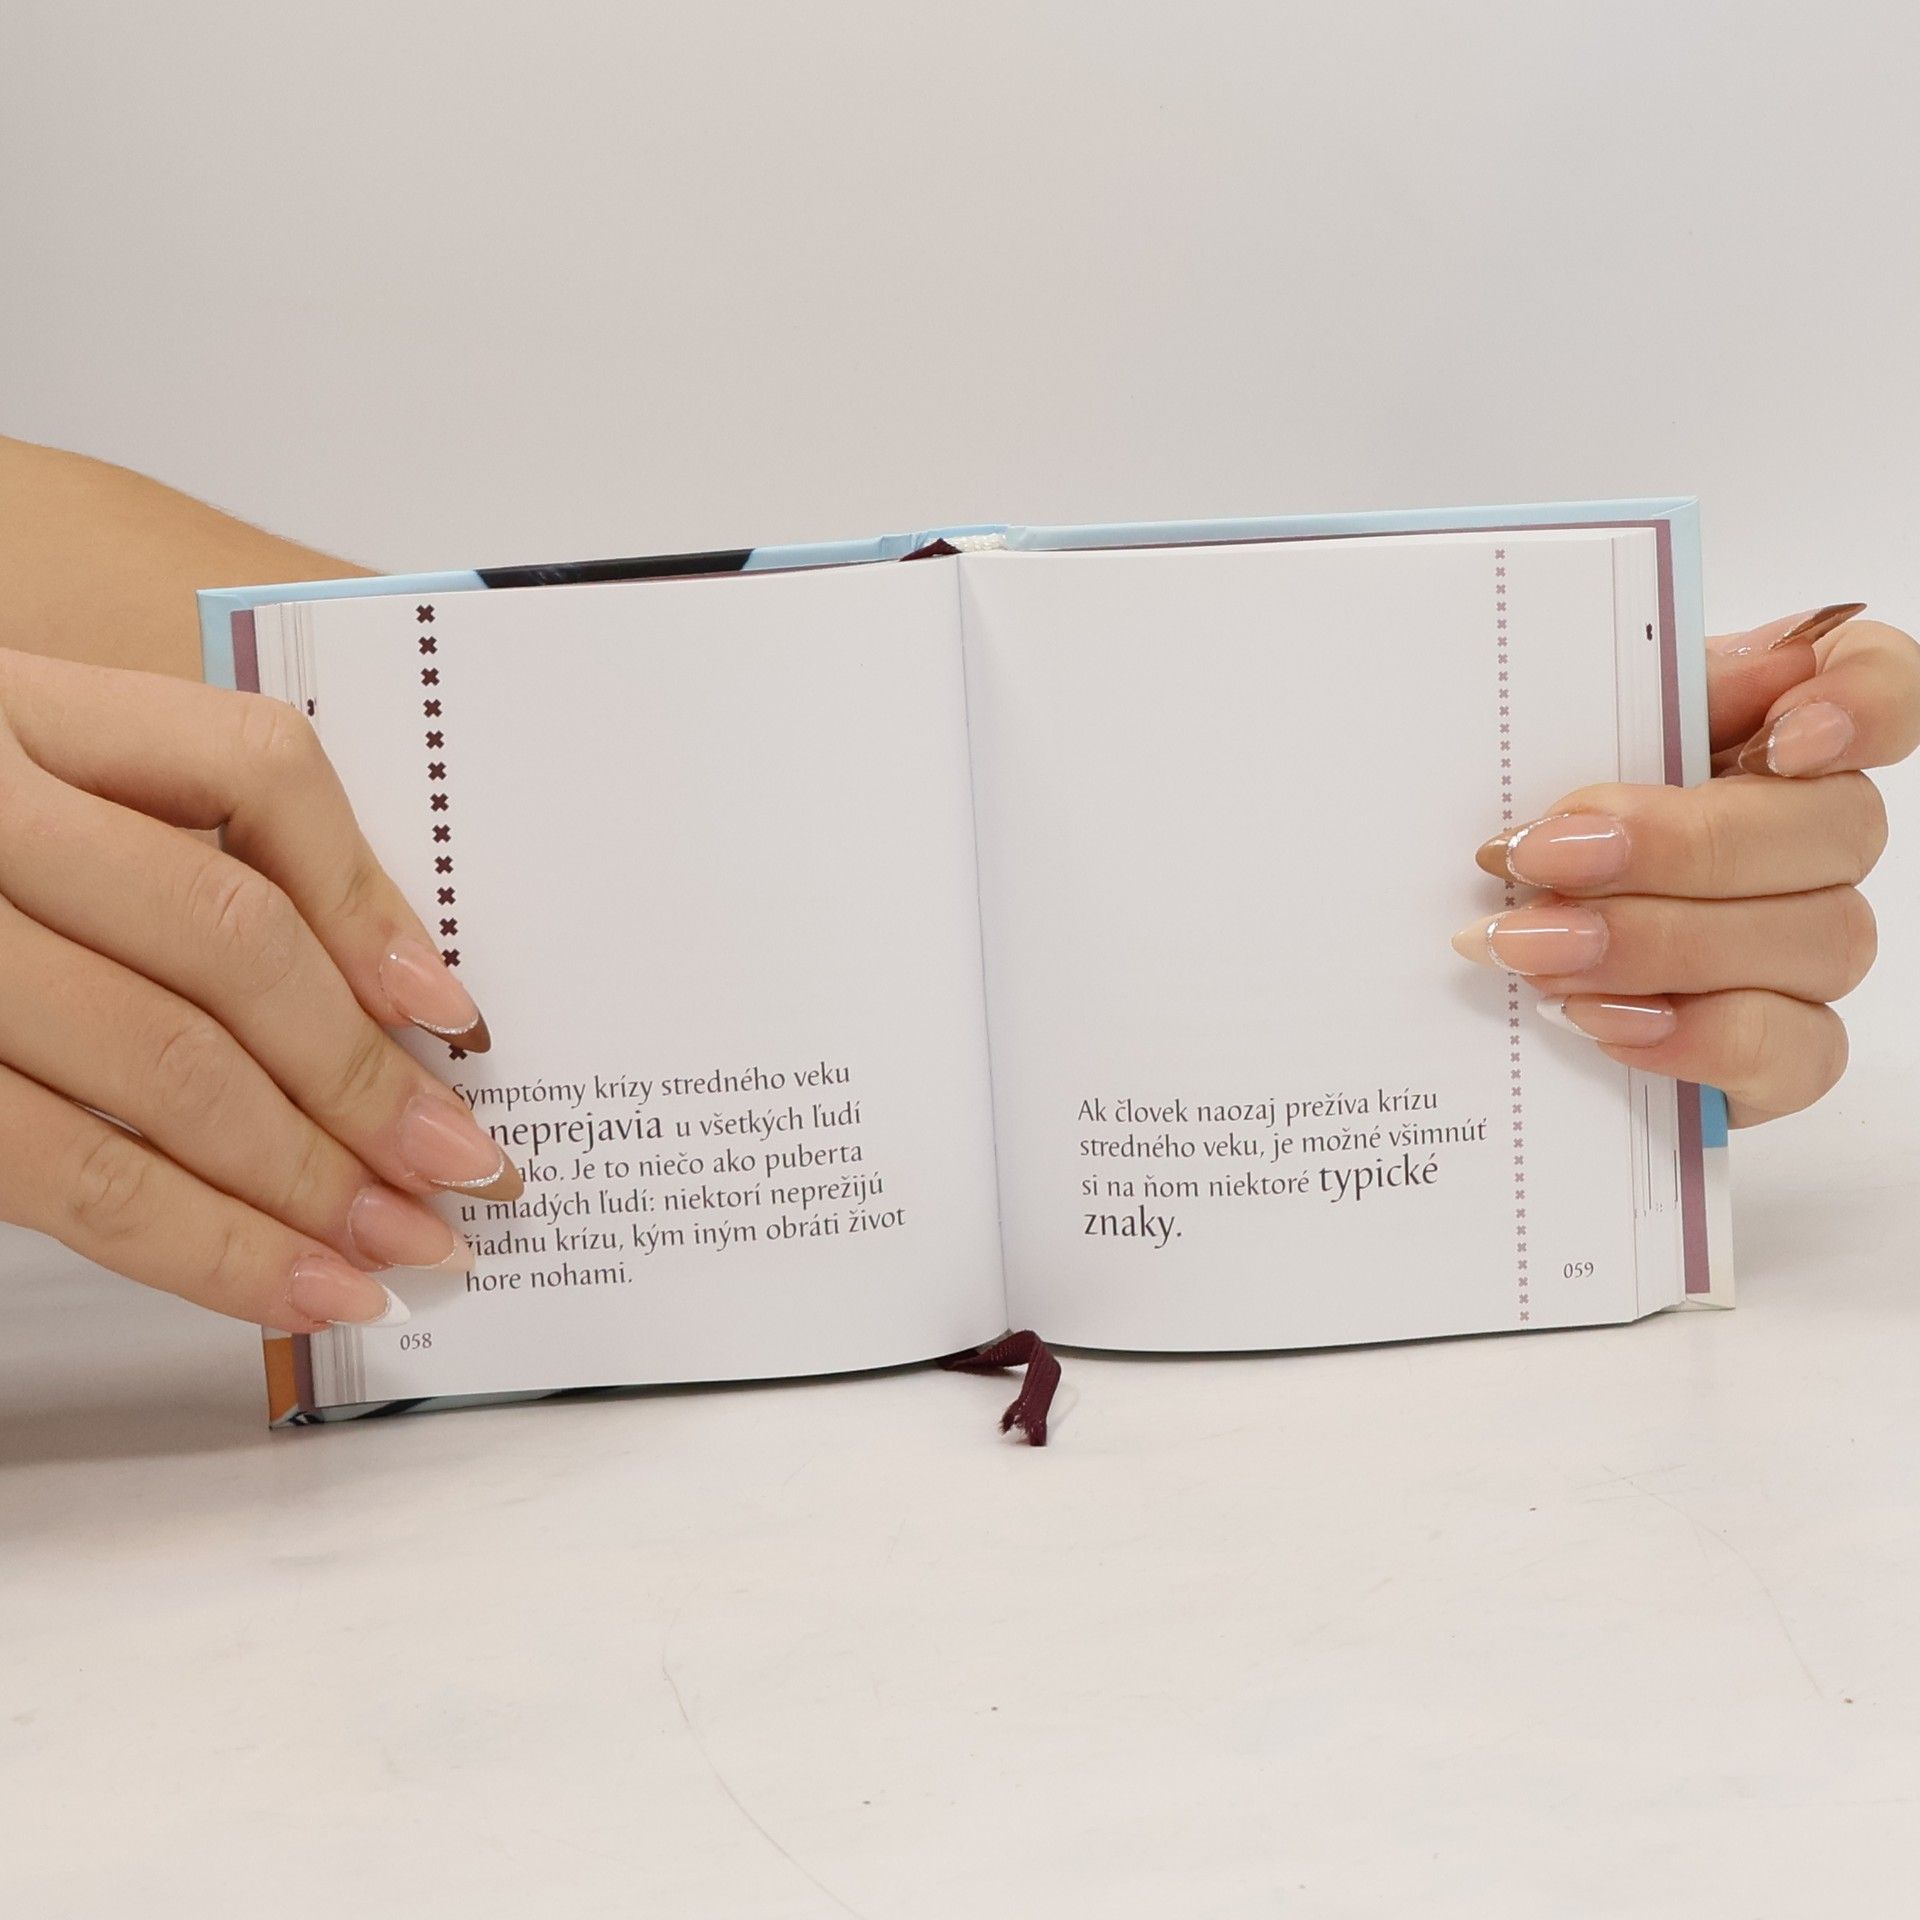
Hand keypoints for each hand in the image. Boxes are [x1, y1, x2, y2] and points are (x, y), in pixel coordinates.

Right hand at [0, 649, 521, 1330]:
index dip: (372, 897)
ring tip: (404, 1252)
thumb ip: (170, 840)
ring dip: (301, 1180)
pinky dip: (187, 1241)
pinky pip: (57, 1168)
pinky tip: (278, 1283)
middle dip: (362, 1076)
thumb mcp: (30, 782)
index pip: (250, 762)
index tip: (455, 1015)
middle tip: (470, 1175)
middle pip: (223, 937)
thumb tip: (390, 992)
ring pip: (152, 1066)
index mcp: (18, 704)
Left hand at [1453, 604, 1919, 1125]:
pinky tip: (1597, 1017)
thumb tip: (1691, 668)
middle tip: (1544, 858)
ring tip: (1533, 947)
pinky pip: (1796, 1053)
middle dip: (1679, 847)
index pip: (1883, 686)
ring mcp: (1814, 945)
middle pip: (1837, 829)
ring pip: (1816, 941)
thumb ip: (1618, 702)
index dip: (1863, 705)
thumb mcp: (1553, 745)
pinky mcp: (1787, 1048)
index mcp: (1771, 734)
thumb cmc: (1538, 826)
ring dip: (1656, 945)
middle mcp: (1818, 836)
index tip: (1784, 735)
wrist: (1500, 942)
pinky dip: (1693, 1038)